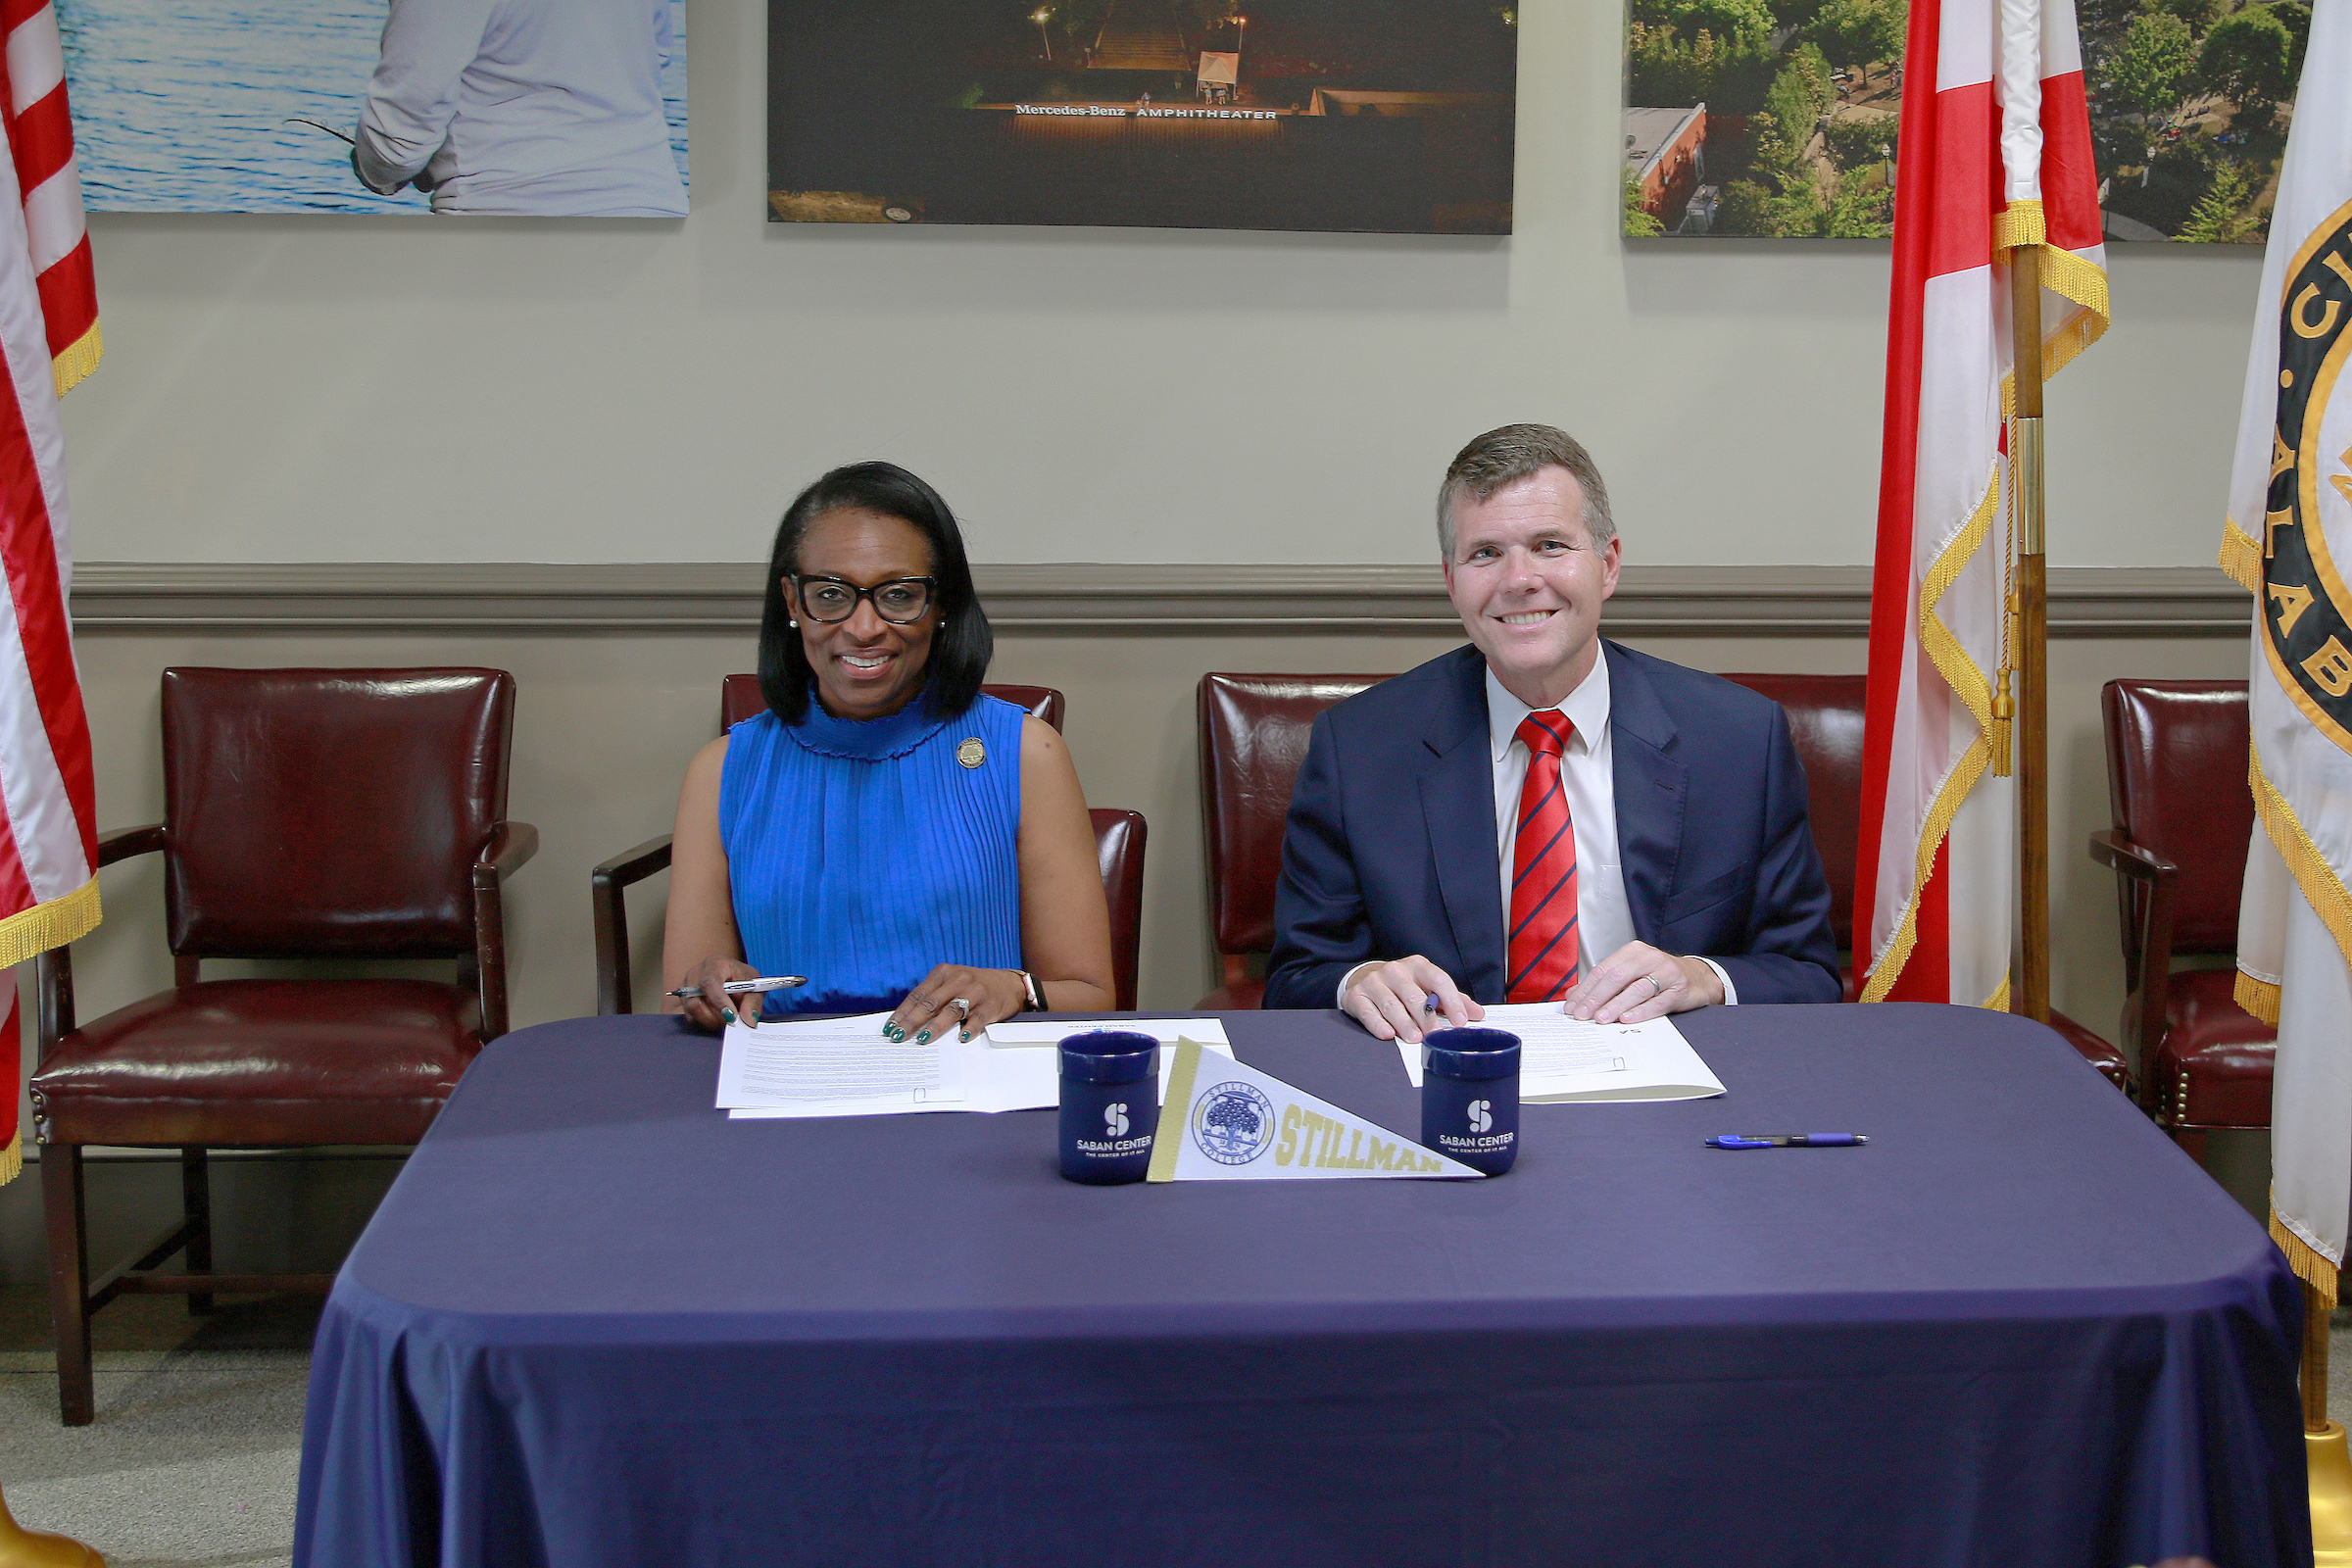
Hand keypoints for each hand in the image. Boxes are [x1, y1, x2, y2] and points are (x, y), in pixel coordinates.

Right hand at [678, 956, 759, 1032]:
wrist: (734, 978)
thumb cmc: (743, 979)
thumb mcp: (755, 988)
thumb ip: (753, 1003)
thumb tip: (748, 1020)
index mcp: (715, 964)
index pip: (710, 983)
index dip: (719, 1001)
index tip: (731, 1016)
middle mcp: (696, 973)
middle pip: (695, 1001)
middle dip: (715, 1016)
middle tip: (731, 1021)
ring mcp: (686, 987)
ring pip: (691, 1012)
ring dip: (710, 1021)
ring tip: (725, 1018)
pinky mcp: (683, 1000)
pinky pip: (690, 1018)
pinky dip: (704, 1023)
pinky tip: (716, 1017)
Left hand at [886, 965, 1026, 1044]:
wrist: (1009, 984)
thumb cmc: (974, 986)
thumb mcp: (952, 982)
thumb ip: (932, 995)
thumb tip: (906, 1019)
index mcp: (944, 973)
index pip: (918, 995)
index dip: (903, 1012)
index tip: (890, 1027)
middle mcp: (959, 980)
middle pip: (931, 1003)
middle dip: (912, 1021)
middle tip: (898, 1036)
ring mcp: (975, 992)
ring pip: (951, 1010)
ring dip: (935, 1027)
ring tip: (922, 1039)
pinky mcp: (990, 1005)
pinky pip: (977, 1018)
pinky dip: (969, 1028)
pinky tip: (961, 1038)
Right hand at [1342, 956, 1483, 1043]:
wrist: (1364, 978)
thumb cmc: (1403, 987)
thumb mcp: (1427, 987)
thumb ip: (1451, 1000)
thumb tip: (1477, 1014)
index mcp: (1418, 966)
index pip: (1438, 980)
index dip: (1451, 1001)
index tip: (1460, 1021)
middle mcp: (1395, 971)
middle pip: (1414, 995)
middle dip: (1427, 1018)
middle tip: (1436, 1036)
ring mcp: (1374, 982)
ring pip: (1391, 1005)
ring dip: (1404, 1024)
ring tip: (1415, 1038)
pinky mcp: (1356, 996)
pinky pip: (1368, 1012)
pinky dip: (1378, 1024)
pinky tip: (1388, 1034)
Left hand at [1560, 942, 1722, 1023]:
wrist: (1697, 978)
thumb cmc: (1659, 975)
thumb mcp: (1631, 973)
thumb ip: (1604, 982)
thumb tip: (1574, 995)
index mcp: (1633, 952)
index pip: (1603, 970)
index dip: (1586, 989)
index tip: (1572, 1006)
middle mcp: (1649, 958)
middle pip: (1617, 977)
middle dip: (1596, 998)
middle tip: (1583, 1014)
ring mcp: (1666, 973)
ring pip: (1636, 989)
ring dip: (1616, 1005)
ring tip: (1601, 1018)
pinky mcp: (1679, 989)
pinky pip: (1658, 1001)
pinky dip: (1641, 1011)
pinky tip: (1627, 1018)